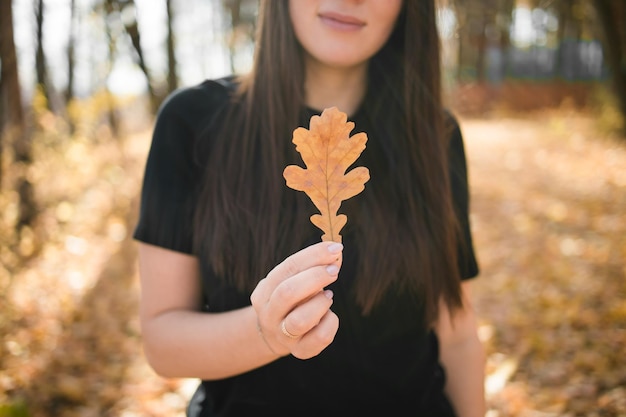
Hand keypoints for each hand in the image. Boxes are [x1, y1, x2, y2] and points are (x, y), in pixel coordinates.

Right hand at [250, 241, 342, 358]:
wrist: (276, 335)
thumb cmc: (291, 300)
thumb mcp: (295, 280)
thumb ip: (314, 265)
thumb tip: (336, 252)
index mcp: (264, 292)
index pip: (287, 268)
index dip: (313, 256)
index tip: (335, 248)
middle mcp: (269, 314)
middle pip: (287, 292)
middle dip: (316, 277)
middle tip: (334, 271)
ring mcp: (283, 335)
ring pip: (300, 320)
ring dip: (320, 303)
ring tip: (328, 296)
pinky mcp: (300, 351)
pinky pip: (320, 337)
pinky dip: (331, 322)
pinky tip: (329, 315)